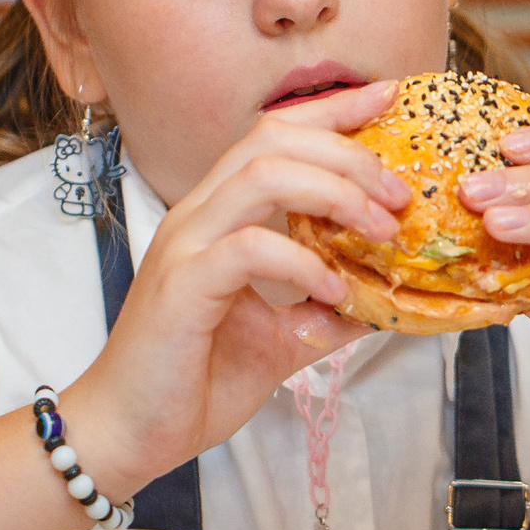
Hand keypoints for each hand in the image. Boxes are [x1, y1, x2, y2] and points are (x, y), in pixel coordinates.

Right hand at [63, 81, 407, 486]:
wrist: (131, 433)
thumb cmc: (195, 379)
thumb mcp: (285, 337)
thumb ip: (329, 309)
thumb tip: (389, 298)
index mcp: (219, 214)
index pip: (274, 134)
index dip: (333, 108)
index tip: (390, 97)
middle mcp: (199, 215)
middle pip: (272, 139)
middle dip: (347, 151)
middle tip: (399, 190)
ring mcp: (186, 245)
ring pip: (261, 176)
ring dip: (334, 193)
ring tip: (381, 230)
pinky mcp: (182, 286)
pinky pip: (250, 249)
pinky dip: (303, 263)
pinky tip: (334, 291)